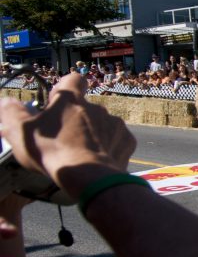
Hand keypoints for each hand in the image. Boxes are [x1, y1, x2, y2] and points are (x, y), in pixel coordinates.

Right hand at [0, 74, 134, 197]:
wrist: (89, 177)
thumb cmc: (53, 152)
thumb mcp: (21, 131)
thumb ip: (11, 113)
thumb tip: (6, 103)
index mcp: (72, 100)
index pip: (73, 79)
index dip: (65, 88)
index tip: (56, 102)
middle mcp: (97, 107)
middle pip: (85, 107)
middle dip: (76, 118)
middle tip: (62, 137)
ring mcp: (115, 124)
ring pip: (102, 124)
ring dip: (93, 134)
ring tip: (80, 152)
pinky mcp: (126, 141)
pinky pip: (117, 140)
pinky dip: (108, 147)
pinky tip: (97, 159)